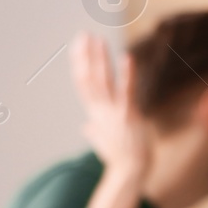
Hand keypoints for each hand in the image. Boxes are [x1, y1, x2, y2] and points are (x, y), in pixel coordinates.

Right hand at [71, 34, 150, 182]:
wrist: (130, 172)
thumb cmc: (119, 157)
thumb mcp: (103, 142)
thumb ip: (94, 131)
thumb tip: (86, 127)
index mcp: (95, 113)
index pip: (83, 84)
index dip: (80, 64)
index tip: (77, 46)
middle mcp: (100, 111)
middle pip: (88, 78)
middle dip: (85, 56)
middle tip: (83, 34)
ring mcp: (113, 113)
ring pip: (102, 81)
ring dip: (99, 60)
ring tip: (98, 40)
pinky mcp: (128, 116)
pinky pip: (127, 91)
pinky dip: (127, 74)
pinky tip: (127, 57)